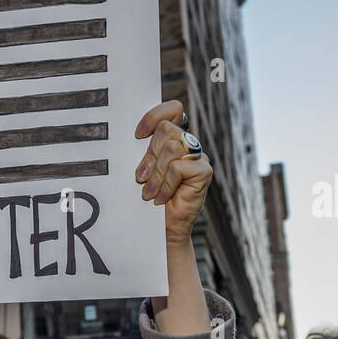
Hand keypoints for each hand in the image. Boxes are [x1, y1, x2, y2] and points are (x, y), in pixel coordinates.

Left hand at [134, 100, 212, 247]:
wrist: (162, 228)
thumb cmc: (149, 198)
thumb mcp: (142, 170)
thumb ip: (143, 151)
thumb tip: (133, 137)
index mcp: (173, 139)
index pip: (172, 110)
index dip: (155, 116)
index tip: (137, 134)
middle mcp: (188, 145)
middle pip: (166, 130)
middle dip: (149, 155)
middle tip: (140, 178)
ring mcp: (198, 157)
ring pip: (172, 148)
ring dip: (155, 174)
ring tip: (148, 193)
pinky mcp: (204, 171)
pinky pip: (179, 167)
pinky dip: (166, 184)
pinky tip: (161, 198)